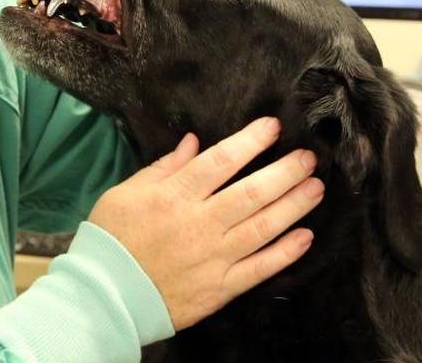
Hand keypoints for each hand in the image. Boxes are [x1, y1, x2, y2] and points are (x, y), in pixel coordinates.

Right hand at [87, 117, 322, 329]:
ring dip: (294, 206)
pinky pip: (260, 268)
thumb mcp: (126, 192)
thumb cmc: (112, 237)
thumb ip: (163, 168)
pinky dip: (286, 253)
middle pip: (252, 192)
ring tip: (316, 188)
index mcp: (174, 195)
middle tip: (308, 158)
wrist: (105, 293)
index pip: (221, 161)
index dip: (250, 141)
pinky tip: (305, 237)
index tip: (273, 127)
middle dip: (285, 172)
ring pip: (263, 227)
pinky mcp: (221, 287)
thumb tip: (193, 143)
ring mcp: (214, 257)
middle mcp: (200, 223)